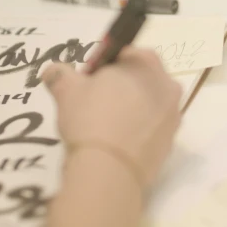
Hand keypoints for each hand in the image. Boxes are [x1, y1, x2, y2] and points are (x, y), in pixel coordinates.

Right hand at [42, 48, 182, 188]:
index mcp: (146, 64)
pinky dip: (138, 134)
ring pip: (149, 107)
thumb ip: (60, 74)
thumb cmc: (90, 119)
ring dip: (132, 111)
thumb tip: (53, 71)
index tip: (89, 82)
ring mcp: (173, 116)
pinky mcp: (171, 144)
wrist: (110, 171)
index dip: (105, 67)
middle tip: (95, 104)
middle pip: (142, 81)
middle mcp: (168, 86)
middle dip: (122, 88)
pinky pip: (152, 131)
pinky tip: (116, 145)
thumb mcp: (66, 91)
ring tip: (105, 127)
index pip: (126, 55)